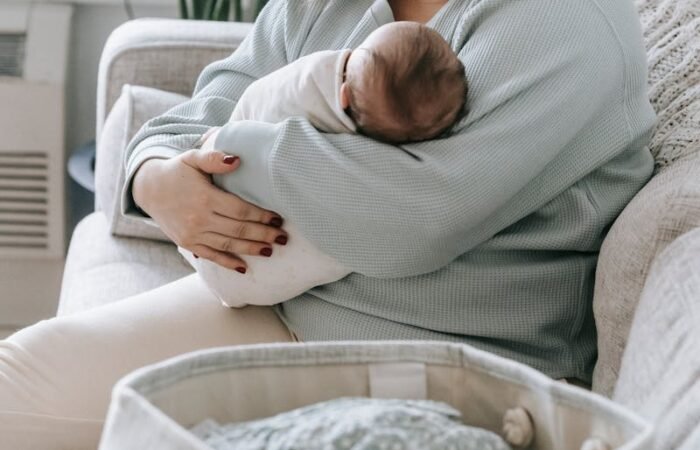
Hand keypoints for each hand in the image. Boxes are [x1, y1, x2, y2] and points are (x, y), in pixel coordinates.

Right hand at [132, 147, 286, 271]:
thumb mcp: (193, 158)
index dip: (261, 215)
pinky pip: (212, 255)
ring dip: (252, 249)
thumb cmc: (177, 171)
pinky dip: (228, 263)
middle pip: (238, 230)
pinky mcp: (187, 243)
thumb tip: (237, 160)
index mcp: (205, 197)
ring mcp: (193, 233)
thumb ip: (214, 158)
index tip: (278, 218)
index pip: (240, 210)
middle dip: (264, 235)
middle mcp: (199, 218)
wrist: (149, 189)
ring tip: (271, 250)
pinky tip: (244, 267)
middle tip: (283, 238)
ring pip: (228, 245)